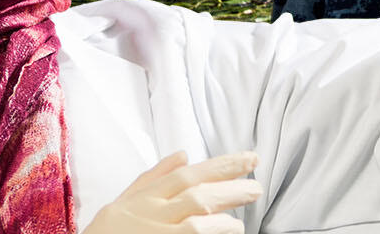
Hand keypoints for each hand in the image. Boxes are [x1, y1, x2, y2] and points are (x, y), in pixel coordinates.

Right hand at [83, 150, 260, 233]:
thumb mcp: (122, 204)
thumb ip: (153, 179)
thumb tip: (183, 154)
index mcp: (143, 199)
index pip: (186, 175)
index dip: (220, 165)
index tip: (250, 159)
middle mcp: (149, 214)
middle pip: (195, 194)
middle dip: (229, 187)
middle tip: (257, 187)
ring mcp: (156, 232)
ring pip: (196, 218)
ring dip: (223, 217)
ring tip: (240, 223)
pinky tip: (227, 230)